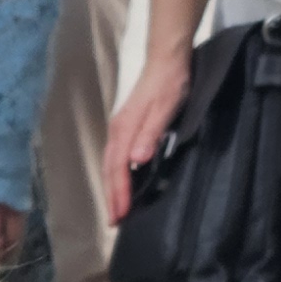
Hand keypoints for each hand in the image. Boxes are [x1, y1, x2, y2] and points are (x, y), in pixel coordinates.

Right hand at [105, 47, 192, 217]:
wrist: (167, 59)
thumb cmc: (170, 84)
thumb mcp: (166, 108)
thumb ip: (151, 133)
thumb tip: (136, 160)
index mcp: (125, 130)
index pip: (118, 169)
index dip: (119, 194)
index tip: (121, 216)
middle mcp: (118, 131)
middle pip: (110, 169)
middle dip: (111, 196)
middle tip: (114, 222)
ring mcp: (121, 127)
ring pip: (111, 164)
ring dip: (113, 187)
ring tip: (117, 208)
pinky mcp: (128, 125)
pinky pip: (117, 156)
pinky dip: (118, 174)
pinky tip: (125, 181)